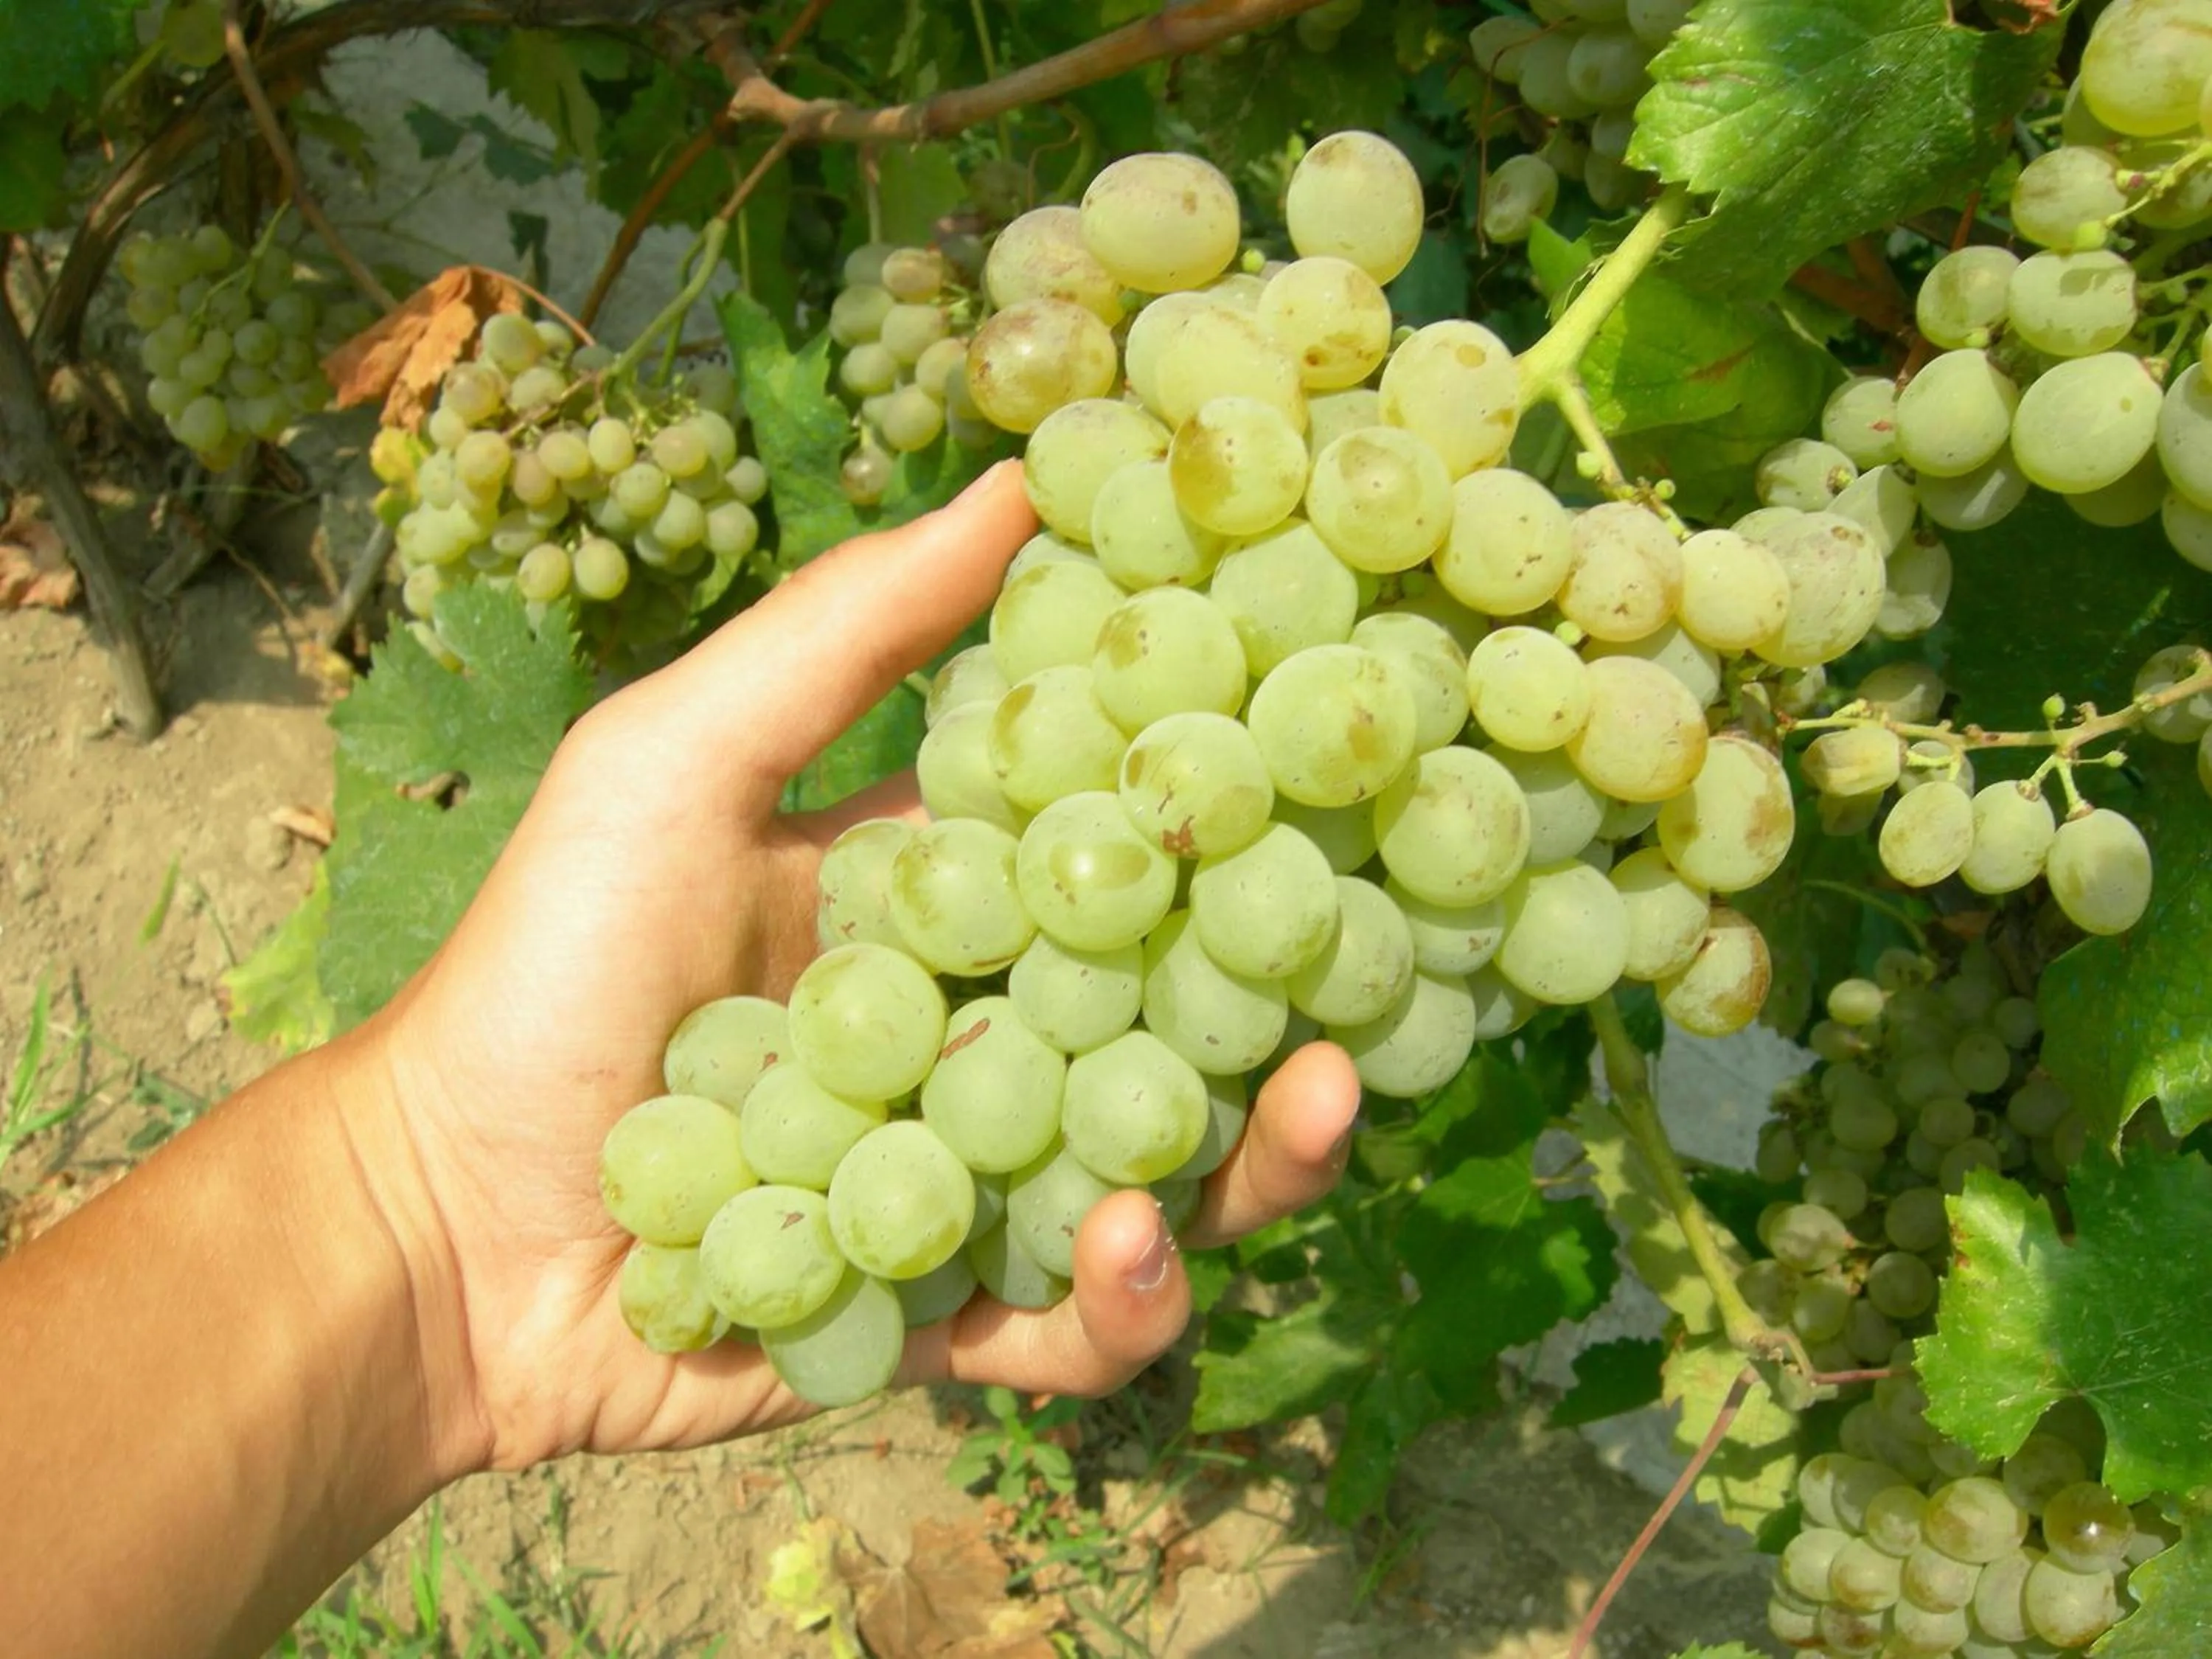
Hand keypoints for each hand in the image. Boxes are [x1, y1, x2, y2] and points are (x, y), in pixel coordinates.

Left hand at [356, 461, 1361, 1477]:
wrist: (435, 1222)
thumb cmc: (547, 965)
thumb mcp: (678, 759)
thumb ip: (846, 633)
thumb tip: (1020, 481)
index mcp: (940, 898)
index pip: (1120, 844)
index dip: (1232, 810)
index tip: (1338, 757)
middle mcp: (977, 1032)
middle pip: (1175, 1020)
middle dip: (1289, 1005)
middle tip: (1377, 988)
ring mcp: (971, 1182)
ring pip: (1162, 1173)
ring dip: (1252, 1157)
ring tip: (1312, 1112)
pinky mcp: (944, 1316)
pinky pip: (1070, 1327)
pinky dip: (1121, 1302)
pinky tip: (1130, 1250)